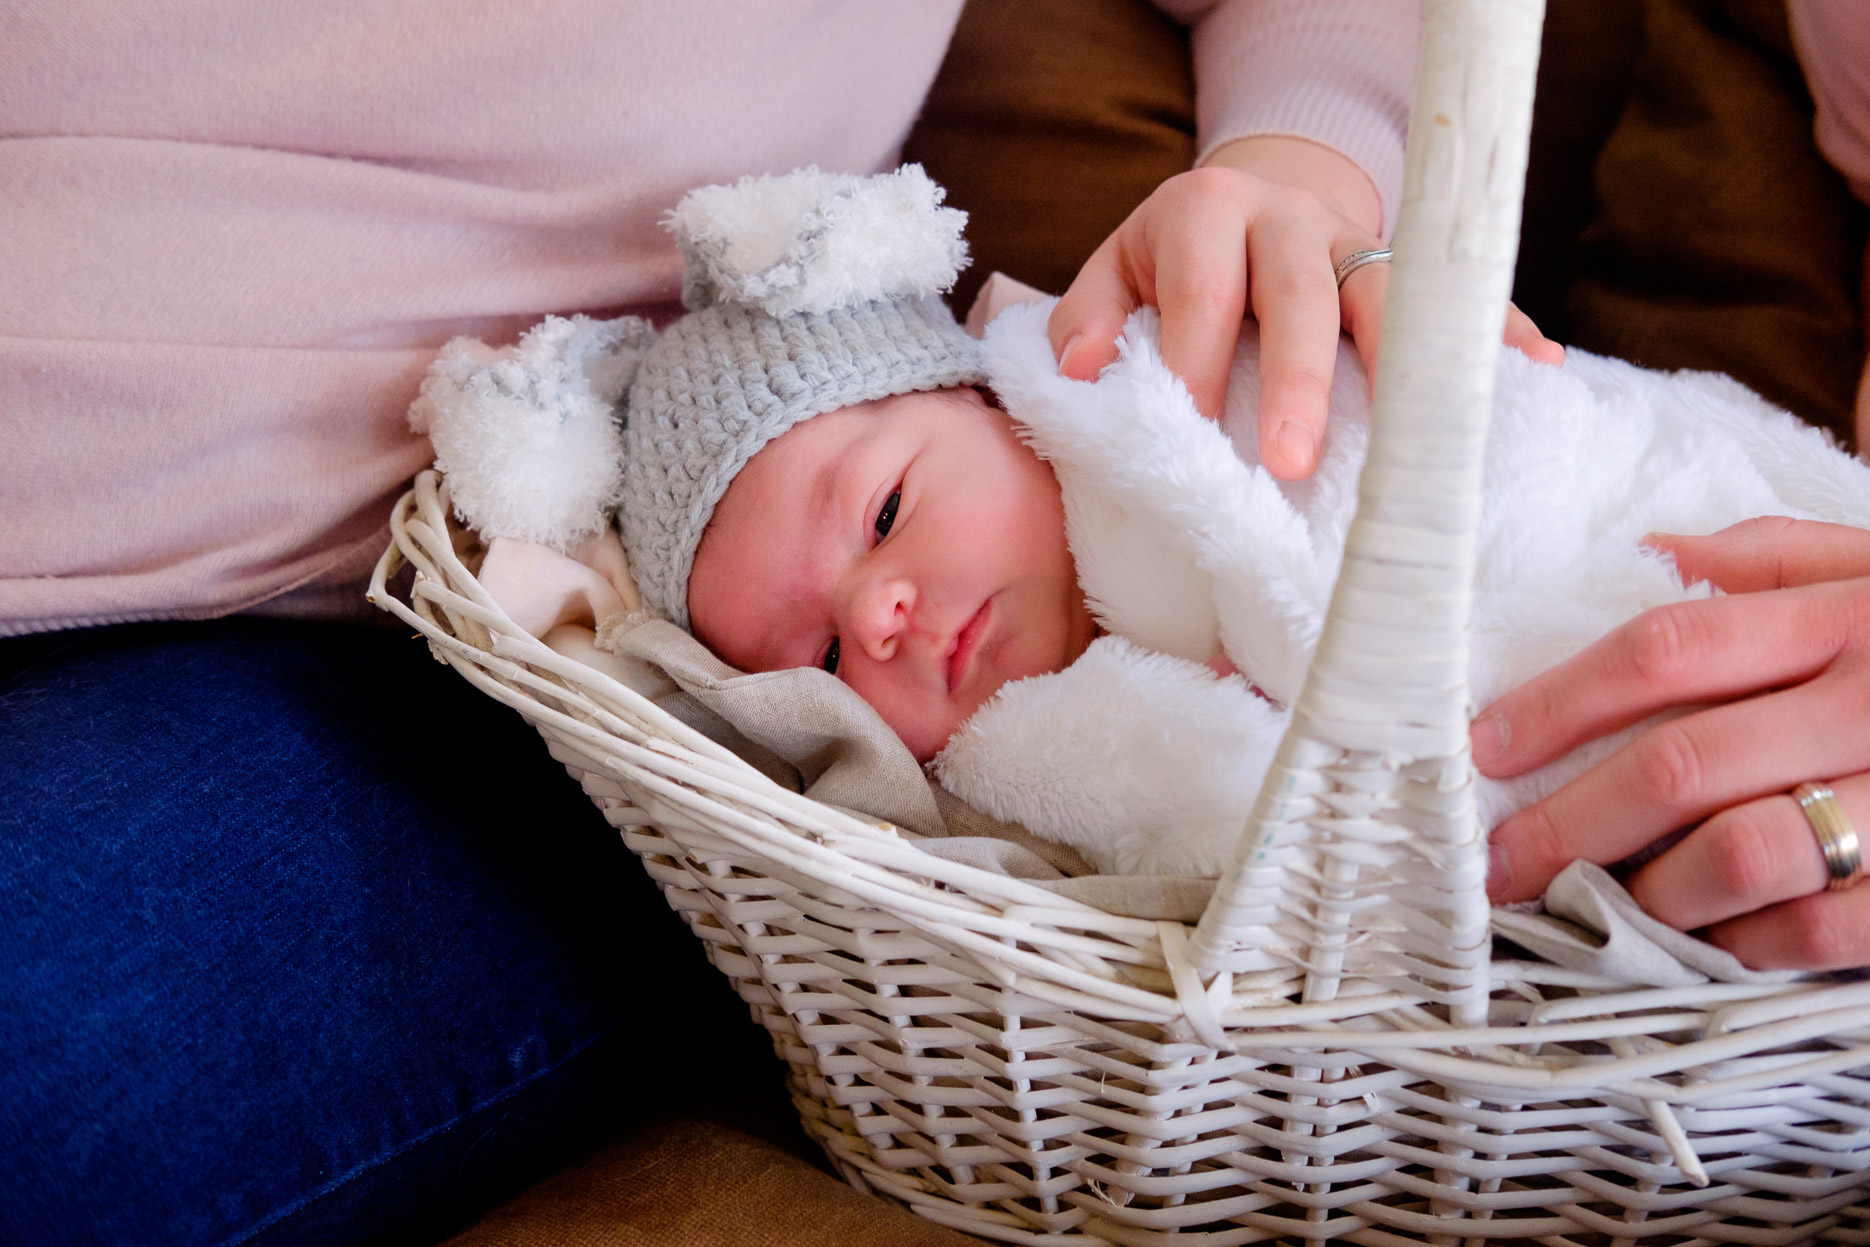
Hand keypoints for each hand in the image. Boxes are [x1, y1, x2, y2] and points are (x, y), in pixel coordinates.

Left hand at [1048, 135, 1560, 480]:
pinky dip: (1497, 331)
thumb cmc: (1176, 263)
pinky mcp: (1408, 267)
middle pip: (1300, 292)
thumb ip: (1090, 317)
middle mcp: (1288, 215)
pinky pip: (1461, 297)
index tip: (1191, 434)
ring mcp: (1358, 239)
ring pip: (1389, 291)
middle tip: (1288, 461)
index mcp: (1206, 210)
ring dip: (1402, 362)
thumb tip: (1078, 373)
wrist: (1253, 205)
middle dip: (1297, 379)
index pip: (1202, 285)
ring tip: (1416, 436)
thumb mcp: (1116, 272)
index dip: (1196, 358)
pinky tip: (1534, 370)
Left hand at [1476, 517, 1869, 969]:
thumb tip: (1653, 555)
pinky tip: (1706, 941)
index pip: (1664, 653)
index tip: (1482, 750)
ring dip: (1649, 891)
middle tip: (1496, 867)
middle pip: (1678, 764)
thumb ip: (1770, 556)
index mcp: (1842, 616)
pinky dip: (1748, 945)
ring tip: (1595, 903)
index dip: (1556, 705)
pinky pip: (1825, 932)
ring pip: (1743, 855)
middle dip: (1565, 824)